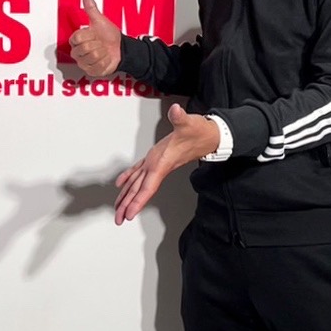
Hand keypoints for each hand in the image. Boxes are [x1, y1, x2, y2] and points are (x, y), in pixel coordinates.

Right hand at [68, 0, 121, 77]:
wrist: (121, 49)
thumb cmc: (109, 35)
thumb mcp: (99, 20)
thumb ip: (91, 7)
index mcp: (77, 40)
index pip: (77, 38)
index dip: (89, 35)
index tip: (94, 34)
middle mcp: (78, 53)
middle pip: (85, 48)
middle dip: (97, 44)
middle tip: (100, 43)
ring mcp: (84, 63)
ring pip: (92, 57)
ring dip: (103, 53)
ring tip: (104, 51)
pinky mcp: (91, 72)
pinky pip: (98, 66)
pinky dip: (106, 61)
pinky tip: (106, 58)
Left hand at [114, 104, 219, 223]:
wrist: (211, 135)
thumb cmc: (201, 132)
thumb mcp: (190, 124)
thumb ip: (181, 118)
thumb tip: (176, 112)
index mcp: (162, 163)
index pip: (148, 187)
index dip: (137, 201)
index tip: (129, 214)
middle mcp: (158, 167)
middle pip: (140, 191)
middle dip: (129, 205)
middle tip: (119, 219)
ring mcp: (157, 163)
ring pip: (138, 183)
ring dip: (128, 196)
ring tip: (118, 208)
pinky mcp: (157, 158)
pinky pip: (140, 171)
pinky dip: (130, 177)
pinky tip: (122, 183)